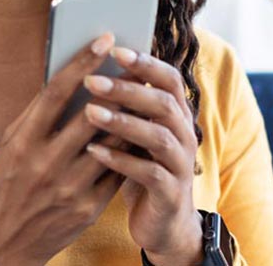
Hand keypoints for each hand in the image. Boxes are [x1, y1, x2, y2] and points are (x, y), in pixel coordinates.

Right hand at [0, 33, 125, 265]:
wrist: (7, 242)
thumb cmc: (9, 183)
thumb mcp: (11, 144)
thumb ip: (37, 113)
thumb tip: (69, 75)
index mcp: (23, 141)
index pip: (57, 92)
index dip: (82, 62)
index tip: (104, 39)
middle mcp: (46, 163)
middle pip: (91, 113)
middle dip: (117, 84)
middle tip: (136, 61)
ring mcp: (70, 187)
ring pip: (112, 142)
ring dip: (130, 114)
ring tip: (144, 91)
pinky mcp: (89, 208)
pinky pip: (118, 170)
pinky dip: (130, 148)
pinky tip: (141, 130)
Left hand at [82, 48, 203, 265]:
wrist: (162, 223)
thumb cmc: (139, 168)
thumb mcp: (133, 134)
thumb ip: (124, 107)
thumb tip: (87, 69)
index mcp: (175, 115)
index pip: (169, 79)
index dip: (146, 63)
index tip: (115, 49)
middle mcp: (184, 135)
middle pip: (163, 103)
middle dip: (127, 89)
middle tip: (91, 81)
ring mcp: (181, 164)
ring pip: (158, 137)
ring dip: (123, 122)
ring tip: (90, 112)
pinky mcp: (171, 193)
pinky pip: (150, 173)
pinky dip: (122, 161)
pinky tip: (94, 152)